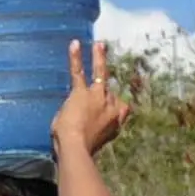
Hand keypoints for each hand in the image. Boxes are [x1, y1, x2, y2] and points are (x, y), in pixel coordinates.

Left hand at [53, 39, 130, 158]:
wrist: (77, 149)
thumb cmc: (81, 151)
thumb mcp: (93, 143)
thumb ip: (91, 132)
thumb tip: (79, 128)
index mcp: (116, 121)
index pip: (119, 109)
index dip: (113, 109)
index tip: (112, 111)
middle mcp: (111, 106)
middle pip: (109, 91)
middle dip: (109, 80)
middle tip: (111, 69)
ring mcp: (98, 97)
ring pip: (100, 74)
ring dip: (99, 58)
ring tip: (99, 44)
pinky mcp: (82, 93)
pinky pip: (79, 73)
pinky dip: (77, 58)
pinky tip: (76, 45)